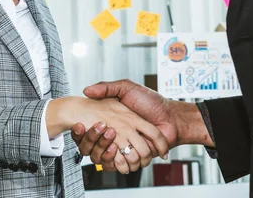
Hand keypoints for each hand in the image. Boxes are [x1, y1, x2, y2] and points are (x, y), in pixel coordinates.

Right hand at [72, 80, 195, 169]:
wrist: (172, 117)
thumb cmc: (152, 101)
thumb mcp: (127, 88)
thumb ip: (107, 87)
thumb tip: (86, 90)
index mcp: (111, 120)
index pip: (88, 130)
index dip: (81, 132)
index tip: (79, 125)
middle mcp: (116, 135)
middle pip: (92, 147)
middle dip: (92, 141)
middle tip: (103, 130)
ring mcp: (125, 148)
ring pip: (104, 158)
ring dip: (105, 152)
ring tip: (112, 142)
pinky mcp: (135, 158)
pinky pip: (120, 165)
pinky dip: (119, 162)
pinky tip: (120, 149)